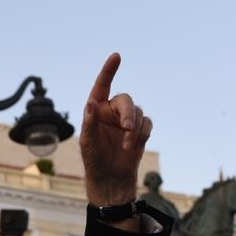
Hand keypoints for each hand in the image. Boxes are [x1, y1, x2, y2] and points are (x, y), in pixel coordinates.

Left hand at [80, 53, 152, 206]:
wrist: (111, 178)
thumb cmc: (94, 160)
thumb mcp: (87, 143)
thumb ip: (89, 122)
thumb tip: (91, 103)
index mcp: (97, 110)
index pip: (102, 86)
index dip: (108, 71)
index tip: (116, 56)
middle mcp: (112, 111)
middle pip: (126, 99)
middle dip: (127, 113)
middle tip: (127, 129)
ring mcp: (127, 120)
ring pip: (138, 112)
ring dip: (134, 130)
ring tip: (127, 146)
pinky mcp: (140, 130)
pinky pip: (147, 123)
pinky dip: (143, 133)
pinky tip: (134, 146)